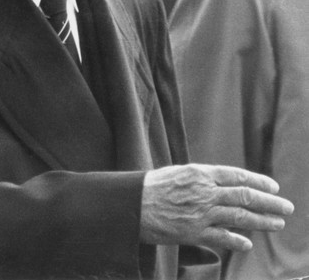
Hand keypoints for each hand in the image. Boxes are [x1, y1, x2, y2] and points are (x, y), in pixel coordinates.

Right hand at [140, 164, 293, 250]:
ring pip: (240, 217)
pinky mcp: (193, 232)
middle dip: (270, 203)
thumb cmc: (150, 186)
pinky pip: (222, 238)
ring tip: (277, 224)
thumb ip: (201, 178)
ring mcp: (200, 213)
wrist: (130, 204)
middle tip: (287, 207)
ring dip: (262, 221)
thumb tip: (222, 184)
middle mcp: (204, 192)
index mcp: (199, 173)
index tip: (273, 187)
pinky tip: (248, 244)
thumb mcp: (177, 173)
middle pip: (245, 196)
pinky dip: (237, 241)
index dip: (258, 181)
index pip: (237, 176)